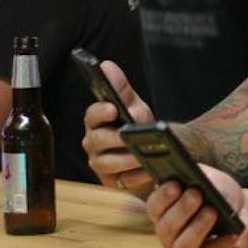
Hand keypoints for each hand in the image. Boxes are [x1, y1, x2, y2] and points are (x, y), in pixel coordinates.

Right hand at [82, 59, 155, 194]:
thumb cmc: (140, 127)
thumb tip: (106, 66)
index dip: (100, 111)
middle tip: (130, 135)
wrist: (156, 154)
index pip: (92, 114)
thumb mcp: (135, 106)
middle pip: (97, 140)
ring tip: (142, 155)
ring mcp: (100, 163)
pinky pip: (121, 181)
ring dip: (126, 158)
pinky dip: (135, 176)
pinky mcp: (111, 182)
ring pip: (108, 162)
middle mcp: (93, 142)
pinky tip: (148, 171)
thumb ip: (122, 89)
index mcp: (97, 121)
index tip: (113, 108)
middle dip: (115, 137)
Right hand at [145, 168, 247, 247]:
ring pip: (182, 246)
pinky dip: (221, 244)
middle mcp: (169, 235)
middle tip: (196, 194)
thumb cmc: (222, 196)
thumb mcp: (212, 180)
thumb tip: (193, 174)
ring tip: (212, 211)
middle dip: (181, 210)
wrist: (246, 215)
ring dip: (197, 228)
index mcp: (165, 211)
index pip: (155, 206)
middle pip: (166, 228)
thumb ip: (200, 175)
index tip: (175, 184)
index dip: (162, 197)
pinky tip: (232, 233)